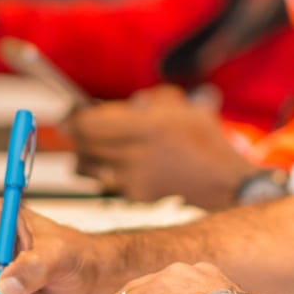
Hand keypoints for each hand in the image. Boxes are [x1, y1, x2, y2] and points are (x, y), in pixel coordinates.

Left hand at [67, 86, 260, 208]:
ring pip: (87, 167)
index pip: (90, 124)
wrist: (222, 181)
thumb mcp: (184, 106)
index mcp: (146, 126)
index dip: (75, 119)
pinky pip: (106, 180)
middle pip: (83, 145)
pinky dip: (104, 171)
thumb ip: (154, 99)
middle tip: (73, 128)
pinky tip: (114, 164)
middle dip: (75, 135)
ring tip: (90, 147)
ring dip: (83, 155)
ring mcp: (133, 176)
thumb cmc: (205, 139)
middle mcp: (135, 153)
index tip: (71, 114)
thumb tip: (131, 103)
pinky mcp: (135, 194)